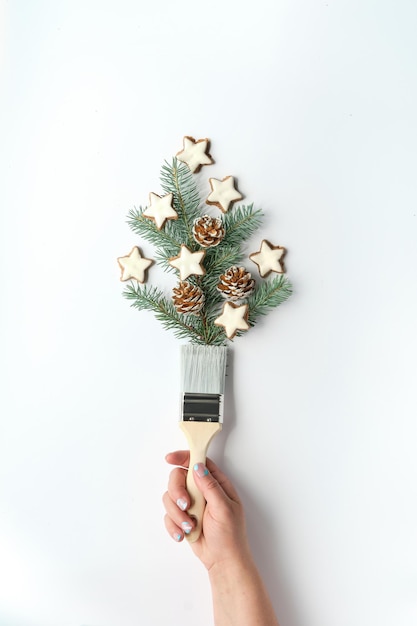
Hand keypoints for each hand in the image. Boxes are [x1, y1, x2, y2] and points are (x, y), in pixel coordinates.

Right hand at [163, 451, 251, 570]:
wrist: (222, 561)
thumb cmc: (230, 535)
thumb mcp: (224, 508)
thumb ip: (210, 487)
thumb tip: (197, 466)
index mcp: (216, 484)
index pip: (198, 462)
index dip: (183, 457)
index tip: (170, 458)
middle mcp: (201, 491)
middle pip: (178, 478)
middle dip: (177, 492)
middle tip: (186, 505)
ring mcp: (191, 504)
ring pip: (170, 497)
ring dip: (177, 513)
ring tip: (189, 526)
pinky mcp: (182, 517)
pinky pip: (168, 515)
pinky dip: (173, 525)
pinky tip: (183, 534)